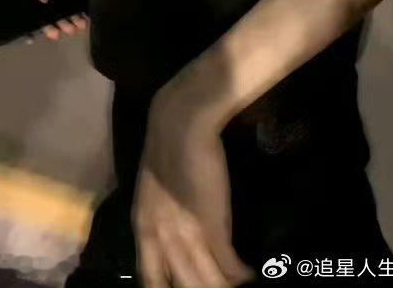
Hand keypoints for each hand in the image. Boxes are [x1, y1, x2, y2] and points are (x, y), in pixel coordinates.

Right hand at [17, 0, 91, 41]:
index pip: (36, 0)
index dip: (40, 17)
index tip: (49, 32)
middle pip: (54, 4)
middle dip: (59, 20)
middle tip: (67, 31)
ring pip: (69, 3)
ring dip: (72, 17)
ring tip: (79, 26)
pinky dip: (84, 8)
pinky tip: (88, 17)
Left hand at [132, 82, 254, 287]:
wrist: (180, 122)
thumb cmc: (168, 148)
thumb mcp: (152, 192)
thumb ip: (160, 218)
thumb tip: (172, 240)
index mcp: (143, 229)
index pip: (152, 280)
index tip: (186, 287)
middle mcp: (161, 238)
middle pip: (183, 285)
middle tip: (216, 285)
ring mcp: (187, 234)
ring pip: (206, 282)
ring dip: (223, 286)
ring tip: (237, 285)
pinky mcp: (212, 226)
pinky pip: (228, 265)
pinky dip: (240, 274)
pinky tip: (249, 275)